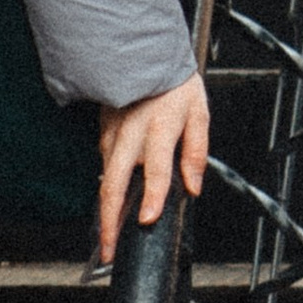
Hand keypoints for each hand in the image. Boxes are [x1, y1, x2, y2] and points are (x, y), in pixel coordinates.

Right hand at [95, 75, 209, 262]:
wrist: (144, 52)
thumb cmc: (174, 83)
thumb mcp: (198, 112)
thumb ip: (196, 151)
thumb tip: (193, 188)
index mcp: (160, 128)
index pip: (155, 168)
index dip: (152, 196)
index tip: (147, 220)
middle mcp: (131, 133)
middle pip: (114, 183)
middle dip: (109, 221)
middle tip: (109, 250)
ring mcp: (113, 133)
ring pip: (105, 177)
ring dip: (104, 210)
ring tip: (107, 239)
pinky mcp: (103, 131)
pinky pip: (104, 163)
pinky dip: (106, 186)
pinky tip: (110, 203)